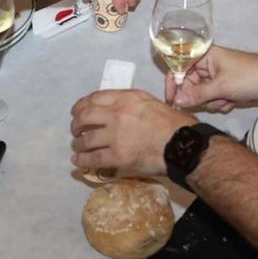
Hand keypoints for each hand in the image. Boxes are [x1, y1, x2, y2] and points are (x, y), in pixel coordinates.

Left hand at [69, 90, 193, 177]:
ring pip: (86, 139)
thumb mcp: (152, 103)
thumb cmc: (174, 124)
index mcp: (127, 99)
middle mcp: (117, 114)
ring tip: (77, 147)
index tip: (78, 110)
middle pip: (85, 116)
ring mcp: (115, 135)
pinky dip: (82, 160)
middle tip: (76, 130)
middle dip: (76, 123)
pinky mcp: (117, 156)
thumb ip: (132, 104)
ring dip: (78, 143)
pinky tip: (77, 161)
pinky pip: (92, 158)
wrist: (182, 144)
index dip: (82, 105)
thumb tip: (120, 111)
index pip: (96, 97)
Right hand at [166, 43, 257, 112]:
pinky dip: (220, 103)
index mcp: (204, 55)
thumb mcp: (221, 86)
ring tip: (226, 98)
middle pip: (189, 85)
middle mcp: (208, 65)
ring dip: (212, 101)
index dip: (174, 84)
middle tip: (210, 100)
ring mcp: (216, 77)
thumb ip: (197, 94)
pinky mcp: (224, 88)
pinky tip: (232, 101)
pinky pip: (212, 100)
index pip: (179, 68)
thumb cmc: (250, 75)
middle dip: (199, 97)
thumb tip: (177, 100)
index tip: (172, 100)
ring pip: (201, 95)